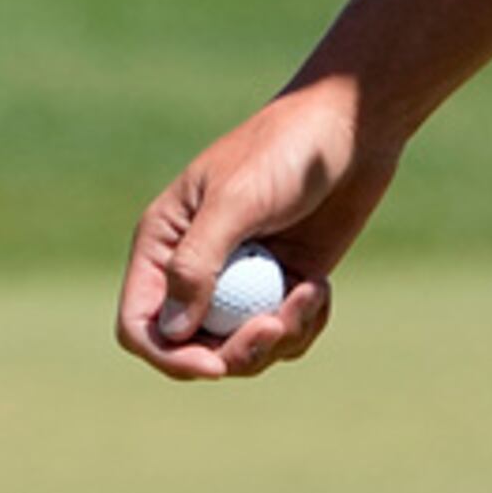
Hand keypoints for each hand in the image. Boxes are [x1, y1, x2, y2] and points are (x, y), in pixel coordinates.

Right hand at [112, 78, 391, 382]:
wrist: (351, 126)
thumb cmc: (286, 148)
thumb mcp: (237, 200)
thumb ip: (198, 263)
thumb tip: (172, 332)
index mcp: (165, 241)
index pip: (140, 323)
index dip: (167, 355)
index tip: (213, 365)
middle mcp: (196, 267)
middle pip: (192, 348)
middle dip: (235, 352)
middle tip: (277, 326)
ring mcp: (242, 280)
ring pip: (240, 350)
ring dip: (278, 338)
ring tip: (310, 292)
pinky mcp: (284, 284)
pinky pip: (282, 336)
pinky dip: (303, 325)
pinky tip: (321, 287)